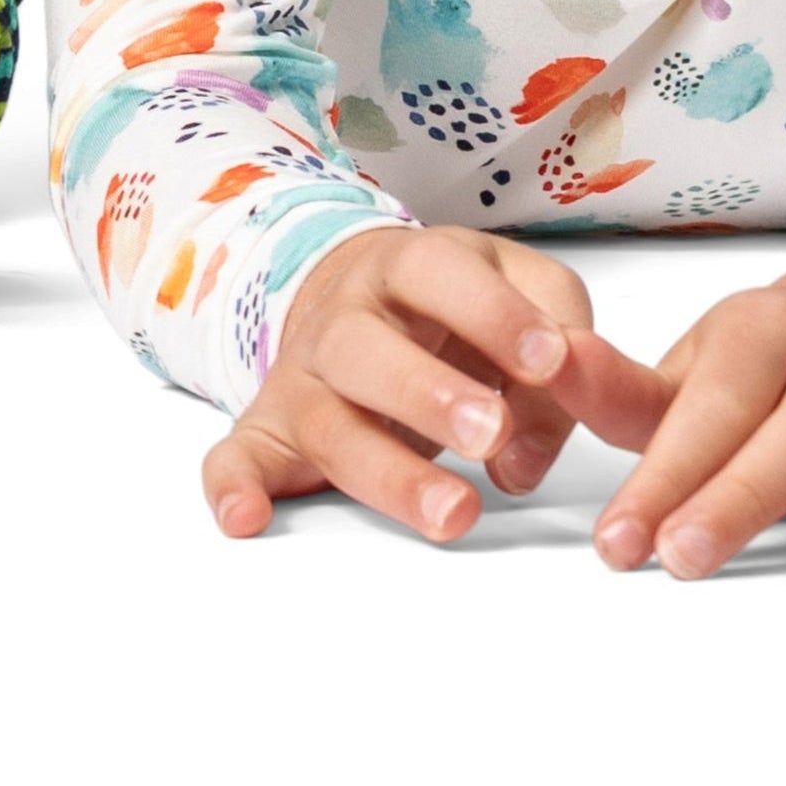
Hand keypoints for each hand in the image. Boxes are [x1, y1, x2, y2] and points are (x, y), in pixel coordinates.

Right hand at [201, 224, 646, 541]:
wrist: (353, 297)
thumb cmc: (451, 305)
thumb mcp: (516, 287)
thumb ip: (554, 341)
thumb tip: (529, 449)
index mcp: (404, 268)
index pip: (436, 272)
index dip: (492, 313)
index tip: (549, 359)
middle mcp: (343, 320)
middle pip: (367, 350)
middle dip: (430, 393)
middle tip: (492, 432)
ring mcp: (303, 378)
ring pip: (329, 422)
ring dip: (387, 471)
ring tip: (456, 515)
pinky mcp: (273, 432)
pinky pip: (237, 456)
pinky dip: (231, 486)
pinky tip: (245, 518)